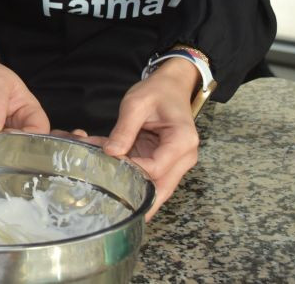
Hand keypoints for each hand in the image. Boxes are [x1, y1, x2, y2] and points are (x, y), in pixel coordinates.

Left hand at [102, 62, 199, 219]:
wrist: (172, 86)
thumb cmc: (157, 91)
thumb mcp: (136, 104)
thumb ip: (124, 129)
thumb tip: (110, 153)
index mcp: (182, 140)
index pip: (157, 168)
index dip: (132, 171)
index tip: (110, 165)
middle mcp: (184, 156)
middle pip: (162, 188)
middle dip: (137, 198)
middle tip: (113, 207)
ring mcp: (177, 162)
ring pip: (157, 188)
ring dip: (134, 190)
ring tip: (110, 195)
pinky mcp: (167, 162)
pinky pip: (151, 177)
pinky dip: (134, 178)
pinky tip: (115, 178)